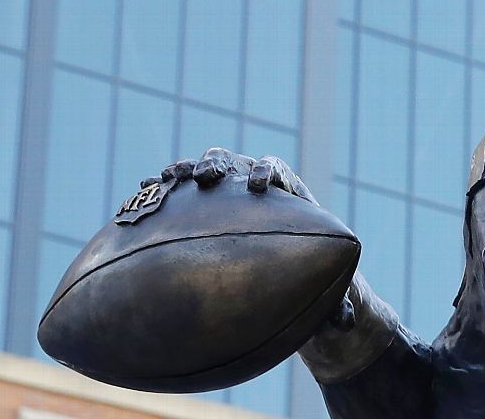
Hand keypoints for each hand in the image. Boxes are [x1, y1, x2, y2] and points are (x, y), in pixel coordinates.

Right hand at [149, 148, 354, 329]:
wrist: (287, 282)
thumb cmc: (312, 284)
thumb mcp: (329, 291)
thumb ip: (338, 301)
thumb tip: (344, 322)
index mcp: (288, 200)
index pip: (278, 170)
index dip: (268, 171)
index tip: (259, 187)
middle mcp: (252, 191)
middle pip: (236, 163)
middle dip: (220, 164)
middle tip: (205, 178)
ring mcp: (224, 198)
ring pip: (203, 173)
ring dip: (186, 169)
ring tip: (167, 177)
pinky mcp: (199, 212)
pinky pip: (179, 195)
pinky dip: (162, 190)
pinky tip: (140, 194)